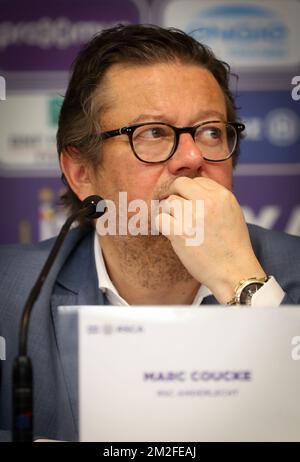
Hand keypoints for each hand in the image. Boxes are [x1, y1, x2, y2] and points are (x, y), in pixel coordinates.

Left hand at [156, 177, 265, 303]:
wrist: (234, 271)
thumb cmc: (233, 246)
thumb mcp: (233, 214)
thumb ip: (215, 200)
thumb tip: (193, 191)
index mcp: (223, 196)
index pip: (198, 180)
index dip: (190, 191)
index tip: (189, 202)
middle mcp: (208, 202)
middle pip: (180, 184)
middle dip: (175, 194)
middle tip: (175, 207)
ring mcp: (193, 217)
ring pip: (169, 202)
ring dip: (170, 213)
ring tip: (178, 225)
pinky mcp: (180, 233)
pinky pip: (160, 218)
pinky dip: (163, 225)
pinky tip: (171, 232)